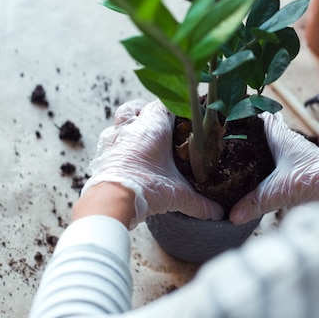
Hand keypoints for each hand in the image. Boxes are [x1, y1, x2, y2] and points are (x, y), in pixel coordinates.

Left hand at [82, 99, 223, 228]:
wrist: (113, 200)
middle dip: (149, 113)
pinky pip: (109, 138)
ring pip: (122, 117)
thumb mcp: (179, 195)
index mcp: (154, 126)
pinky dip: (117, 143)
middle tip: (160, 128)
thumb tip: (216, 213)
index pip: (167, 105)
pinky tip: (124, 155)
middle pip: (140, 106)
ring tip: (140, 138)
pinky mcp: (102, 151)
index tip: (184, 120)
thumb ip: (200, 203)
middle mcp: (133, 126)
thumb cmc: (146, 187)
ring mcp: (114, 137)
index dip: (176, 110)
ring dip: (130, 125)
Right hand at [230, 112, 318, 223]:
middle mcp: (289, 142)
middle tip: (232, 141)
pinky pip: (282, 163)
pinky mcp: (302, 168)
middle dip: (251, 137)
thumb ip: (254, 201)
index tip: (232, 118)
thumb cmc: (317, 178)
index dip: (248, 115)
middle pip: (266, 133)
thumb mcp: (278, 191)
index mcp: (281, 137)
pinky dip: (272, 168)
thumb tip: (233, 214)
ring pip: (274, 148)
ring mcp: (297, 155)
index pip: (262, 117)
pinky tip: (263, 178)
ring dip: (261, 153)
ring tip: (242, 160)